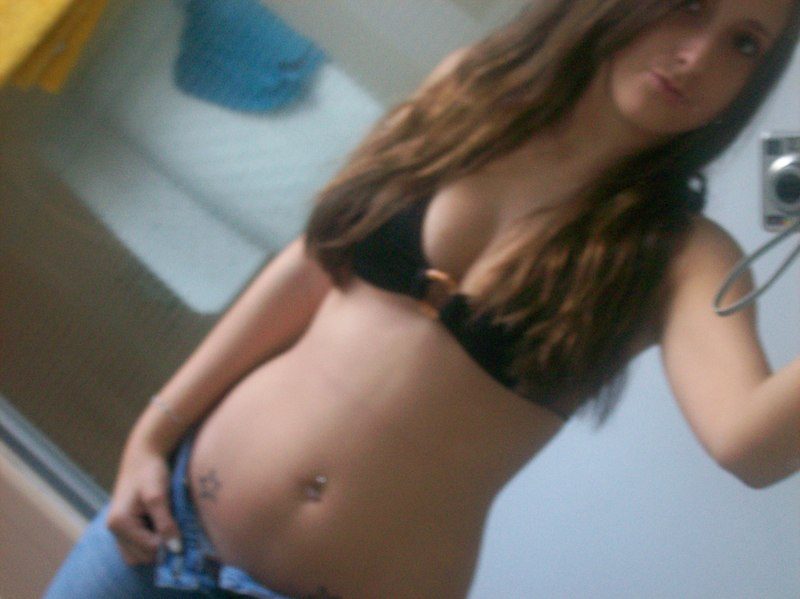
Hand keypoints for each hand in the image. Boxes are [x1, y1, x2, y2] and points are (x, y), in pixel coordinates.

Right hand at [105, 438, 181, 564]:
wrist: (143, 455)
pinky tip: (159, 525)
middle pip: (143, 557)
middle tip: (175, 526)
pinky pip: (137, 548)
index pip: (149, 550)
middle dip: (162, 546)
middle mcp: (114, 530)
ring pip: (140, 555)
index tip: (183, 532)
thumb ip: (165, 523)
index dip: (169, 544)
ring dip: (156, 546)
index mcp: (120, 523)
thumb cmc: (151, 472)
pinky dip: (150, 543)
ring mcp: (117, 531)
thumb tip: (175, 549)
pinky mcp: (124, 529)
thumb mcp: (159, 496)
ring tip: (166, 524)